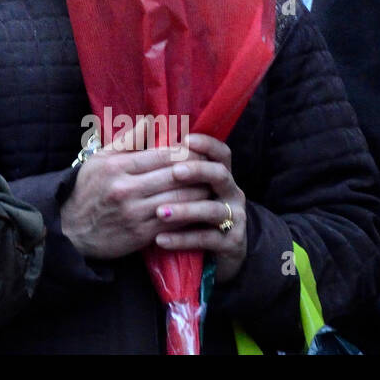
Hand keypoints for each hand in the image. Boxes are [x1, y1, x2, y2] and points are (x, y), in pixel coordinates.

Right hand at [61, 117, 211, 259]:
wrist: (71, 231)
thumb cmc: (88, 190)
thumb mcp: (99, 160)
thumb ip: (127, 141)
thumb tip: (151, 121)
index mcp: (116, 167)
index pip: (162, 154)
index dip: (186, 152)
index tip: (199, 150)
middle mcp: (126, 189)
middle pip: (175, 176)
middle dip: (199, 171)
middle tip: (213, 167)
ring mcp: (134, 213)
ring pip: (180, 199)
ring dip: (200, 193)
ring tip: (210, 187)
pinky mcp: (141, 234)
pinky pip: (174, 222)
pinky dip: (190, 214)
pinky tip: (199, 209)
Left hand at [152, 133, 247, 282]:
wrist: (213, 252)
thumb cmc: (189, 210)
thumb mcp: (178, 186)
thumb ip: (164, 160)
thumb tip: (145, 127)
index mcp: (219, 173)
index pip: (220, 152)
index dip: (207, 144)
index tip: (186, 139)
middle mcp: (231, 192)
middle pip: (220, 174)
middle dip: (198, 171)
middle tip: (175, 172)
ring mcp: (234, 218)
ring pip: (212, 209)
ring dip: (186, 210)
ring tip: (160, 212)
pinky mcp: (230, 243)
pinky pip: (207, 239)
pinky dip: (182, 238)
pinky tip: (160, 239)